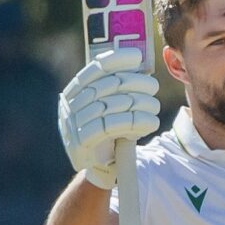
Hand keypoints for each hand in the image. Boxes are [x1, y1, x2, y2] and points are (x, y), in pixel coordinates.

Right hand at [57, 48, 159, 188]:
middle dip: (134, 83)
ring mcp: (73, 124)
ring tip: (154, 106)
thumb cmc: (110, 131)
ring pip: (111, 106)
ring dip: (138, 104)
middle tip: (153, 86)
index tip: (137, 57)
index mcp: (74, 91)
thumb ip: (117, 88)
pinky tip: (150, 122)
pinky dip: (134, 122)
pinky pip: (110, 127)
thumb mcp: (109, 106)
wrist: (99, 166)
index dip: (116, 59)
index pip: (95, 69)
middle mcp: (70, 105)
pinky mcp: (82, 143)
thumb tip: (139, 63)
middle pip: (107, 86)